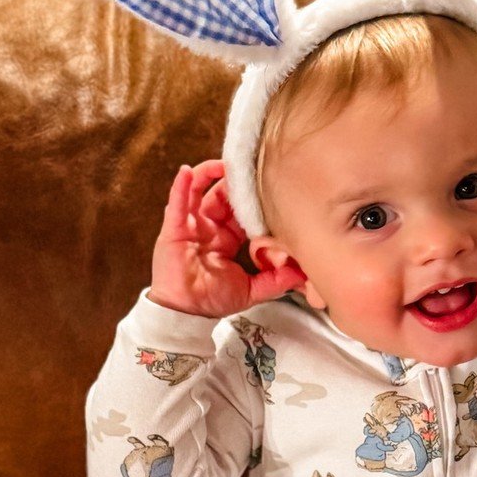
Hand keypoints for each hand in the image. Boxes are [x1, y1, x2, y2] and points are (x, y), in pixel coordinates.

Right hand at [148, 160, 305, 317]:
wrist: (186, 313)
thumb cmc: (212, 300)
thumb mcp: (252, 290)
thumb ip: (276, 280)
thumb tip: (303, 273)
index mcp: (226, 238)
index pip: (241, 211)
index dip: (253, 200)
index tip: (269, 187)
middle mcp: (208, 228)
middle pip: (221, 195)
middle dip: (235, 182)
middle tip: (250, 168)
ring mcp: (190, 226)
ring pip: (198, 191)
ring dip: (209, 174)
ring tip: (223, 163)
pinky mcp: (174, 229)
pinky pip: (177, 204)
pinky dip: (181, 187)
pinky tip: (187, 171)